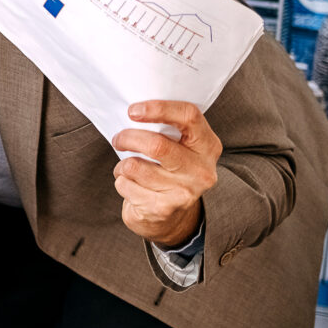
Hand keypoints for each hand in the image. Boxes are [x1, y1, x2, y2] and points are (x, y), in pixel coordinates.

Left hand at [112, 100, 221, 246]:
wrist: (173, 218)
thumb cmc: (170, 171)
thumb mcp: (180, 147)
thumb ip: (167, 129)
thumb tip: (133, 112)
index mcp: (208, 145)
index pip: (189, 116)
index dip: (158, 108)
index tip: (133, 110)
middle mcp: (201, 169)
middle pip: (157, 145)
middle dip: (129, 138)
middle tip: (119, 139)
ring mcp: (185, 191)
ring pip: (135, 167)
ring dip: (122, 165)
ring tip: (126, 167)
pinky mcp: (164, 209)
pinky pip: (127, 186)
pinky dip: (121, 182)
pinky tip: (130, 185)